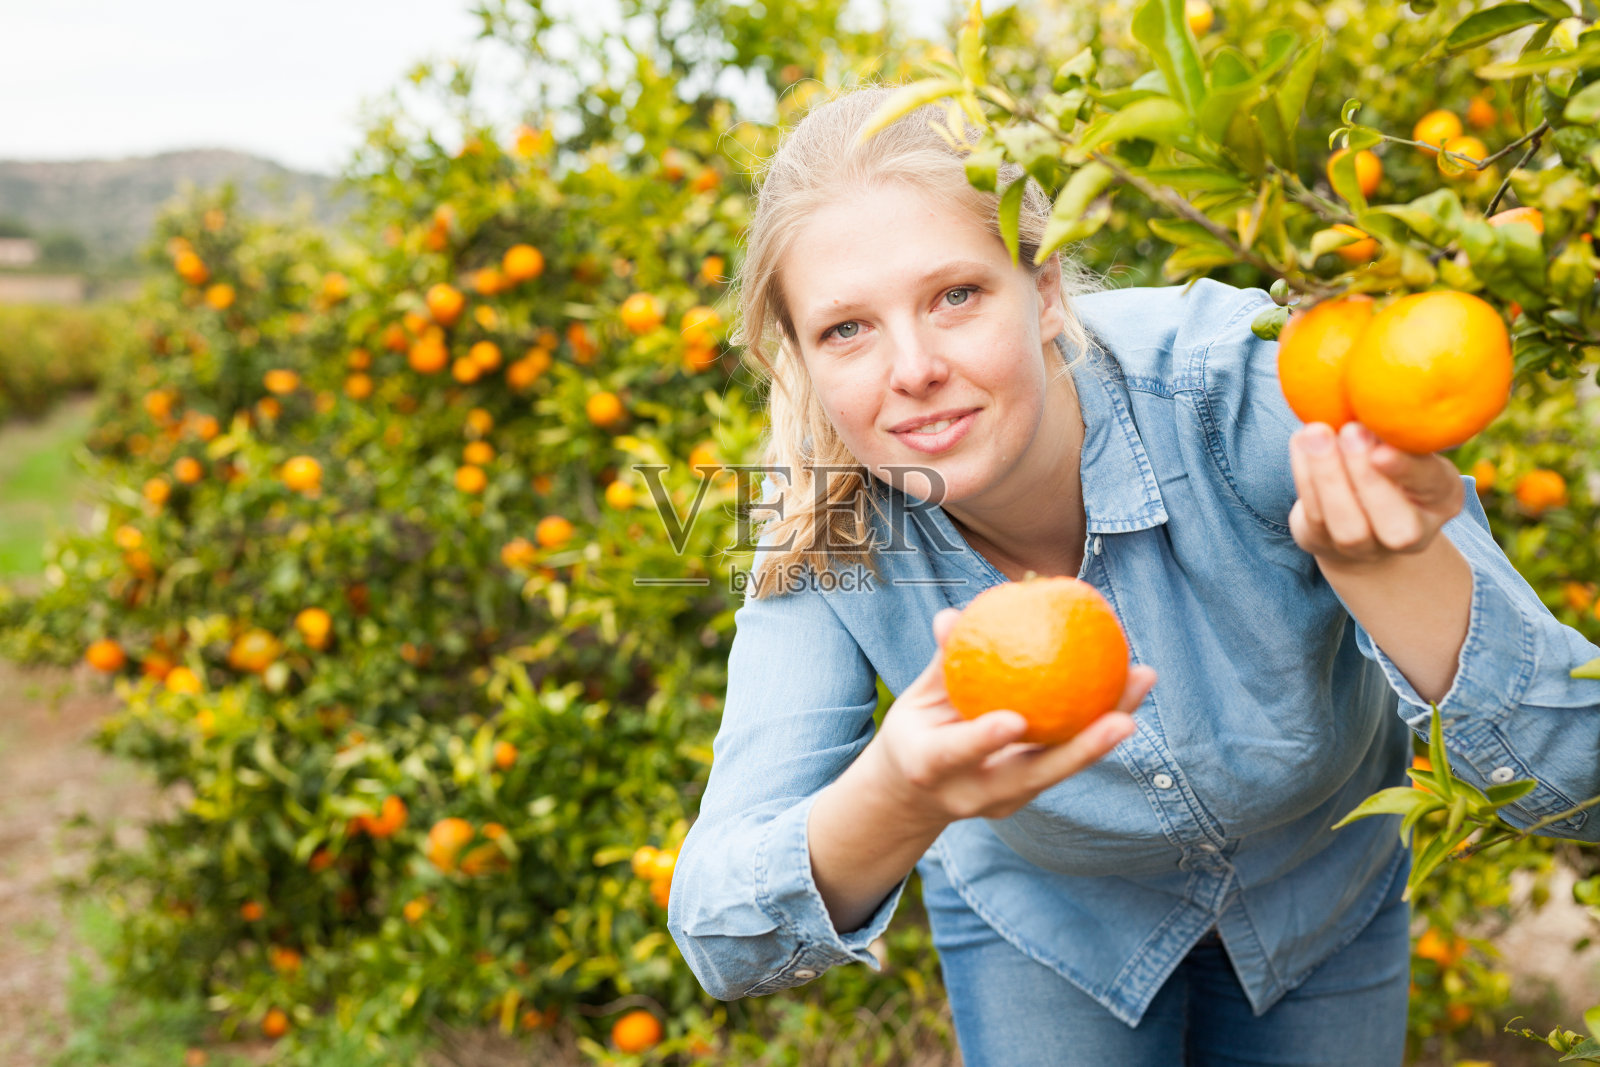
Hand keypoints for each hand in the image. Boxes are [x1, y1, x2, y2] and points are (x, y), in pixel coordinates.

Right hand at [853, 607, 1156, 833]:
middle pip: (1034, 776)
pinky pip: (1066, 759)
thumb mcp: (915, 701)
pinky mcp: (1027, 796)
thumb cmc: (914, 734)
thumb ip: (940, 663)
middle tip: (1122, 719)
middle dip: (1081, 753)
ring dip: (1107, 734)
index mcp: (930, 768)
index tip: (1014, 720)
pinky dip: (1097, 726)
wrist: (913, 799)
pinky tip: (1127, 684)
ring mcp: (1005, 801)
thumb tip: (952, 616)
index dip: (984, 739)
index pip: (958, 754)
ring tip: (1142, 681)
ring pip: (1062, 768)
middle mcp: (973, 794)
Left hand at [1288, 421, 1464, 569]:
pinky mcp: (1323, 543)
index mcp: (1442, 499)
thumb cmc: (1388, 457)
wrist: (1357, 508)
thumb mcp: (1406, 440)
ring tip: (1315, 433)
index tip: (1384, 448)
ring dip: (1328, 476)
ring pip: (1348, 527)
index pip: (1433, 486)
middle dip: (1368, 479)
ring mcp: (1365, 548)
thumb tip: (1369, 373)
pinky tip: (1301, 442)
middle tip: (1350, 431)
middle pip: (1395, 526)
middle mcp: (1411, 533)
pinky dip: (1304, 476)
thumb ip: (1397, 424)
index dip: (1408, 470)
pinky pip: (1313, 517)